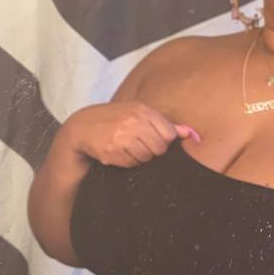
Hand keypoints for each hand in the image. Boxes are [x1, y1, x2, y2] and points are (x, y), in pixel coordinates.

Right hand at [63, 101, 200, 167]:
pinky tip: (117, 153)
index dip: (163, 141)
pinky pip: (131, 164)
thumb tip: (191, 134)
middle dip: (151, 151)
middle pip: (159, 148)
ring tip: (126, 149)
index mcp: (143, 110)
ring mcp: (122, 136)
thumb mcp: (139, 115)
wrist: (81, 128)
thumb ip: (166, 125)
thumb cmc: (116, 121)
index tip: (152, 139)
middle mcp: (133, 121)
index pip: (168, 134)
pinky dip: (126, 162)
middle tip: (137, 145)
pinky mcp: (111, 151)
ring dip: (138, 157)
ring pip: (146, 157)